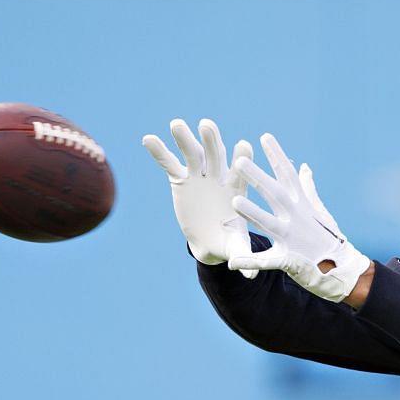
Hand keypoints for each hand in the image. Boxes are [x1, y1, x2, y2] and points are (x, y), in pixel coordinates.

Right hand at [141, 118, 255, 273]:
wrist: (211, 239)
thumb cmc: (229, 240)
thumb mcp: (235, 247)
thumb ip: (242, 254)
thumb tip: (251, 275)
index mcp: (236, 191)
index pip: (240, 173)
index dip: (241, 160)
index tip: (244, 145)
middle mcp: (219, 178)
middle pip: (217, 156)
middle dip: (212, 141)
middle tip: (207, 126)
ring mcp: (200, 176)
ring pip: (193, 154)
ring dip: (185, 139)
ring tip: (176, 124)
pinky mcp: (181, 179)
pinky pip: (169, 163)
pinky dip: (159, 151)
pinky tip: (148, 139)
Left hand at [229, 134, 371, 303]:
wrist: (342, 270)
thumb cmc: (329, 239)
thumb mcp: (319, 211)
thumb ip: (308, 189)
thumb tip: (304, 167)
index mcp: (302, 205)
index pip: (288, 176)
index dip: (277, 156)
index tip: (264, 137)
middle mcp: (296, 218)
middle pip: (275, 194)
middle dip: (258, 178)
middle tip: (240, 161)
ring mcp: (291, 239)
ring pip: (269, 223)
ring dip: (253, 213)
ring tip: (235, 202)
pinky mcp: (287, 260)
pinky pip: (265, 262)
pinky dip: (250, 262)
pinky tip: (233, 263)